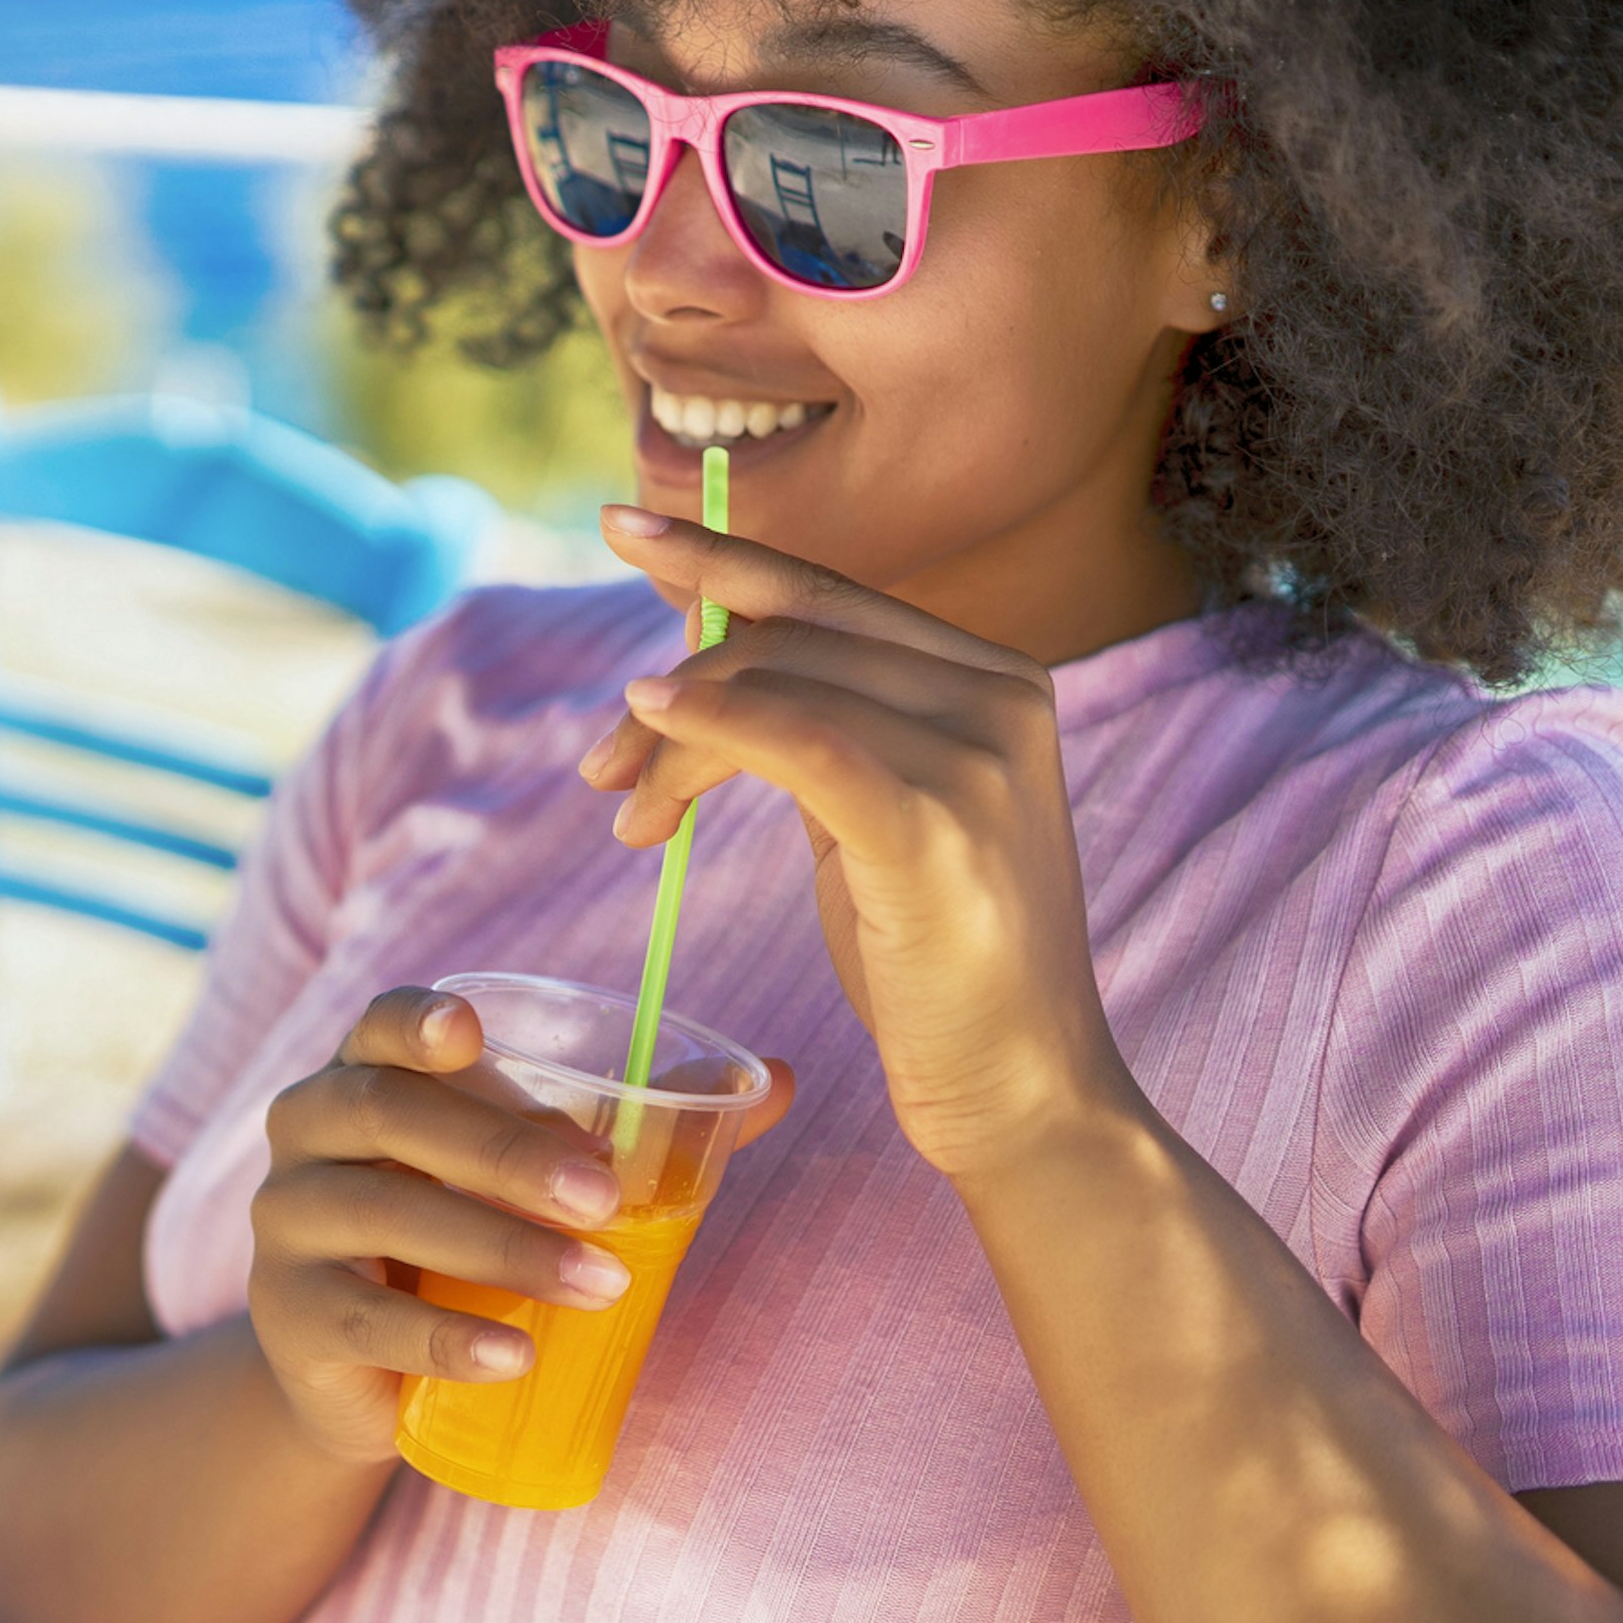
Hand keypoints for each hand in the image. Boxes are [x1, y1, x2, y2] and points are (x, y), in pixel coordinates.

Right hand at [245, 986, 638, 1464]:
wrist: (362, 1373)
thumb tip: (776, 1081)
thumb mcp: (529, 1177)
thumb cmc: (460, 1241)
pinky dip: (449, 1338)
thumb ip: (640, 1126)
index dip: (415, 1021)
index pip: (376, 1026)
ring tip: (599, 1283)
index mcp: (362, 1075)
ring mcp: (285, 1227)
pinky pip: (367, 1321)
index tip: (470, 1032)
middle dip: (501, 1150)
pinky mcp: (290, 1320)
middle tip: (603, 1197)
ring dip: (501, 1248)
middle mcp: (306, 1134)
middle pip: (387, 1113)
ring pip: (384, 1216)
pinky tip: (518, 1355)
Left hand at [577, 508, 1137, 1179]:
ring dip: (666, 739)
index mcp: (994, 679)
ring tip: (625, 811)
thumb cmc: (937, 962)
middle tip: (599, 759)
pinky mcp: (936, 824)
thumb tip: (702, 644)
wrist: (1023, 1094)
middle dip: (670, 676)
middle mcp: (1000, 695)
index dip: (718, 555)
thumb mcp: (876, 813)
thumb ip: (816, 723)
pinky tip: (651, 738)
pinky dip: (708, 729)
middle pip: (789, 630)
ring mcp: (976, 756)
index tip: (621, 528)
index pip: (828, 591)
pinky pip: (794, 740)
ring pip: (773, 684)